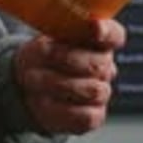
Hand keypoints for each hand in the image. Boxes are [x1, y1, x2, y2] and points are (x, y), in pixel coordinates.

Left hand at [13, 18, 125, 133]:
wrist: (28, 84)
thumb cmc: (40, 56)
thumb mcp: (42, 40)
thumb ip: (55, 39)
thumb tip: (55, 45)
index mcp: (97, 40)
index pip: (114, 34)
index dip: (107, 31)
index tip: (95, 26)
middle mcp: (104, 66)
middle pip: (99, 64)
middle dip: (69, 59)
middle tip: (46, 55)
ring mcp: (101, 92)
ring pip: (92, 90)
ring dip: (58, 83)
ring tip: (33, 78)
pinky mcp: (94, 116)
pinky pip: (85, 115)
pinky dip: (60, 107)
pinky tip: (43, 99)